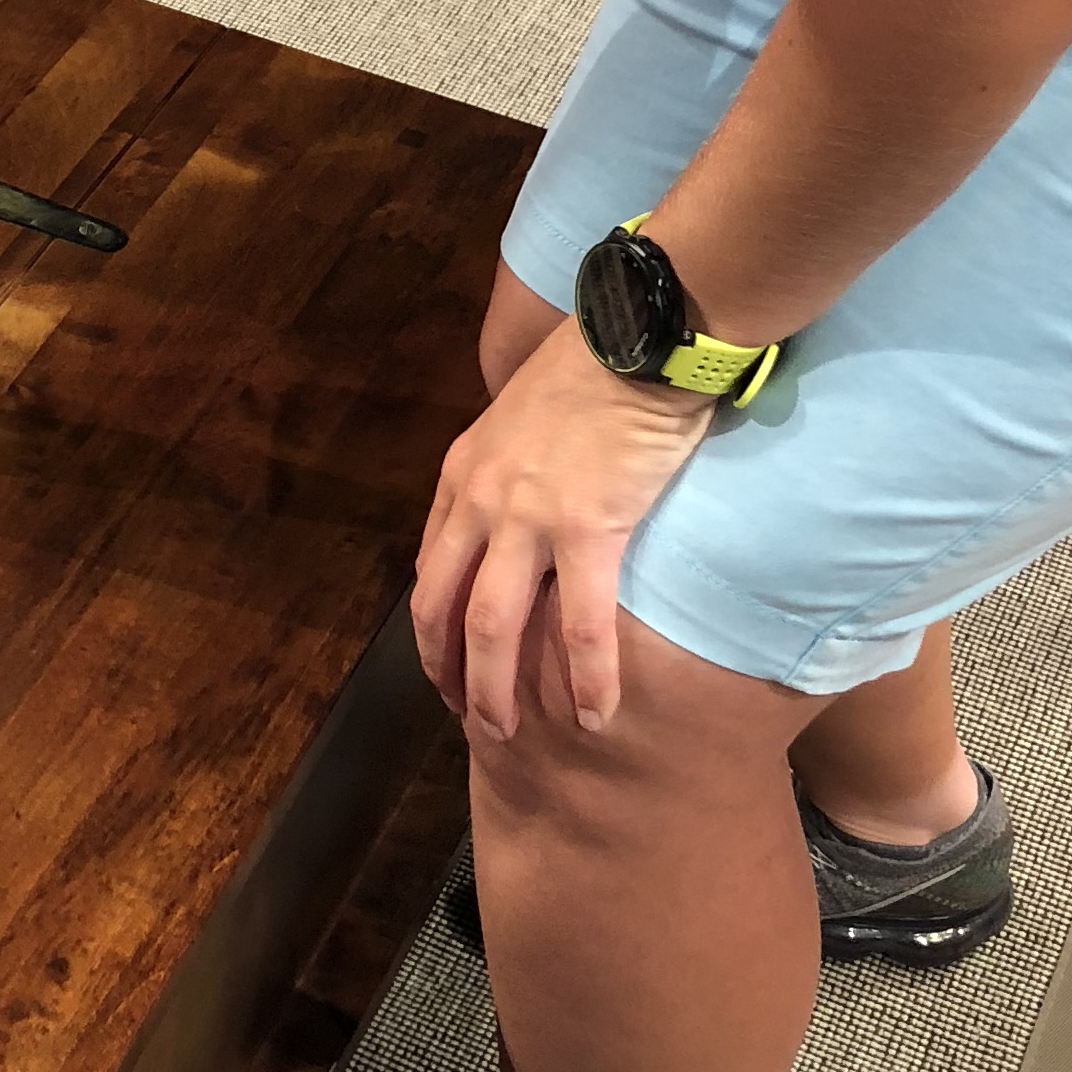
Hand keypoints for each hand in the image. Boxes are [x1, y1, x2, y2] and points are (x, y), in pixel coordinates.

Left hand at [411, 324, 711, 743]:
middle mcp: (479, 499)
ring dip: (494, 690)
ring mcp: (525, 516)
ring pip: (491, 626)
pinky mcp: (585, 527)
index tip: (446, 666)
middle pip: (442, 608)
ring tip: (508, 736)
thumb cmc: (597, 368)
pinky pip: (579, 622)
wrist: (641, 335)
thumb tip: (525, 502)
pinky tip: (595, 716)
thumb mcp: (522, 414)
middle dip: (448, 673)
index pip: (430, 568)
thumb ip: (512, 465)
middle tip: (468, 720)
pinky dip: (586, 677)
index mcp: (462, 474)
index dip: (433, 628)